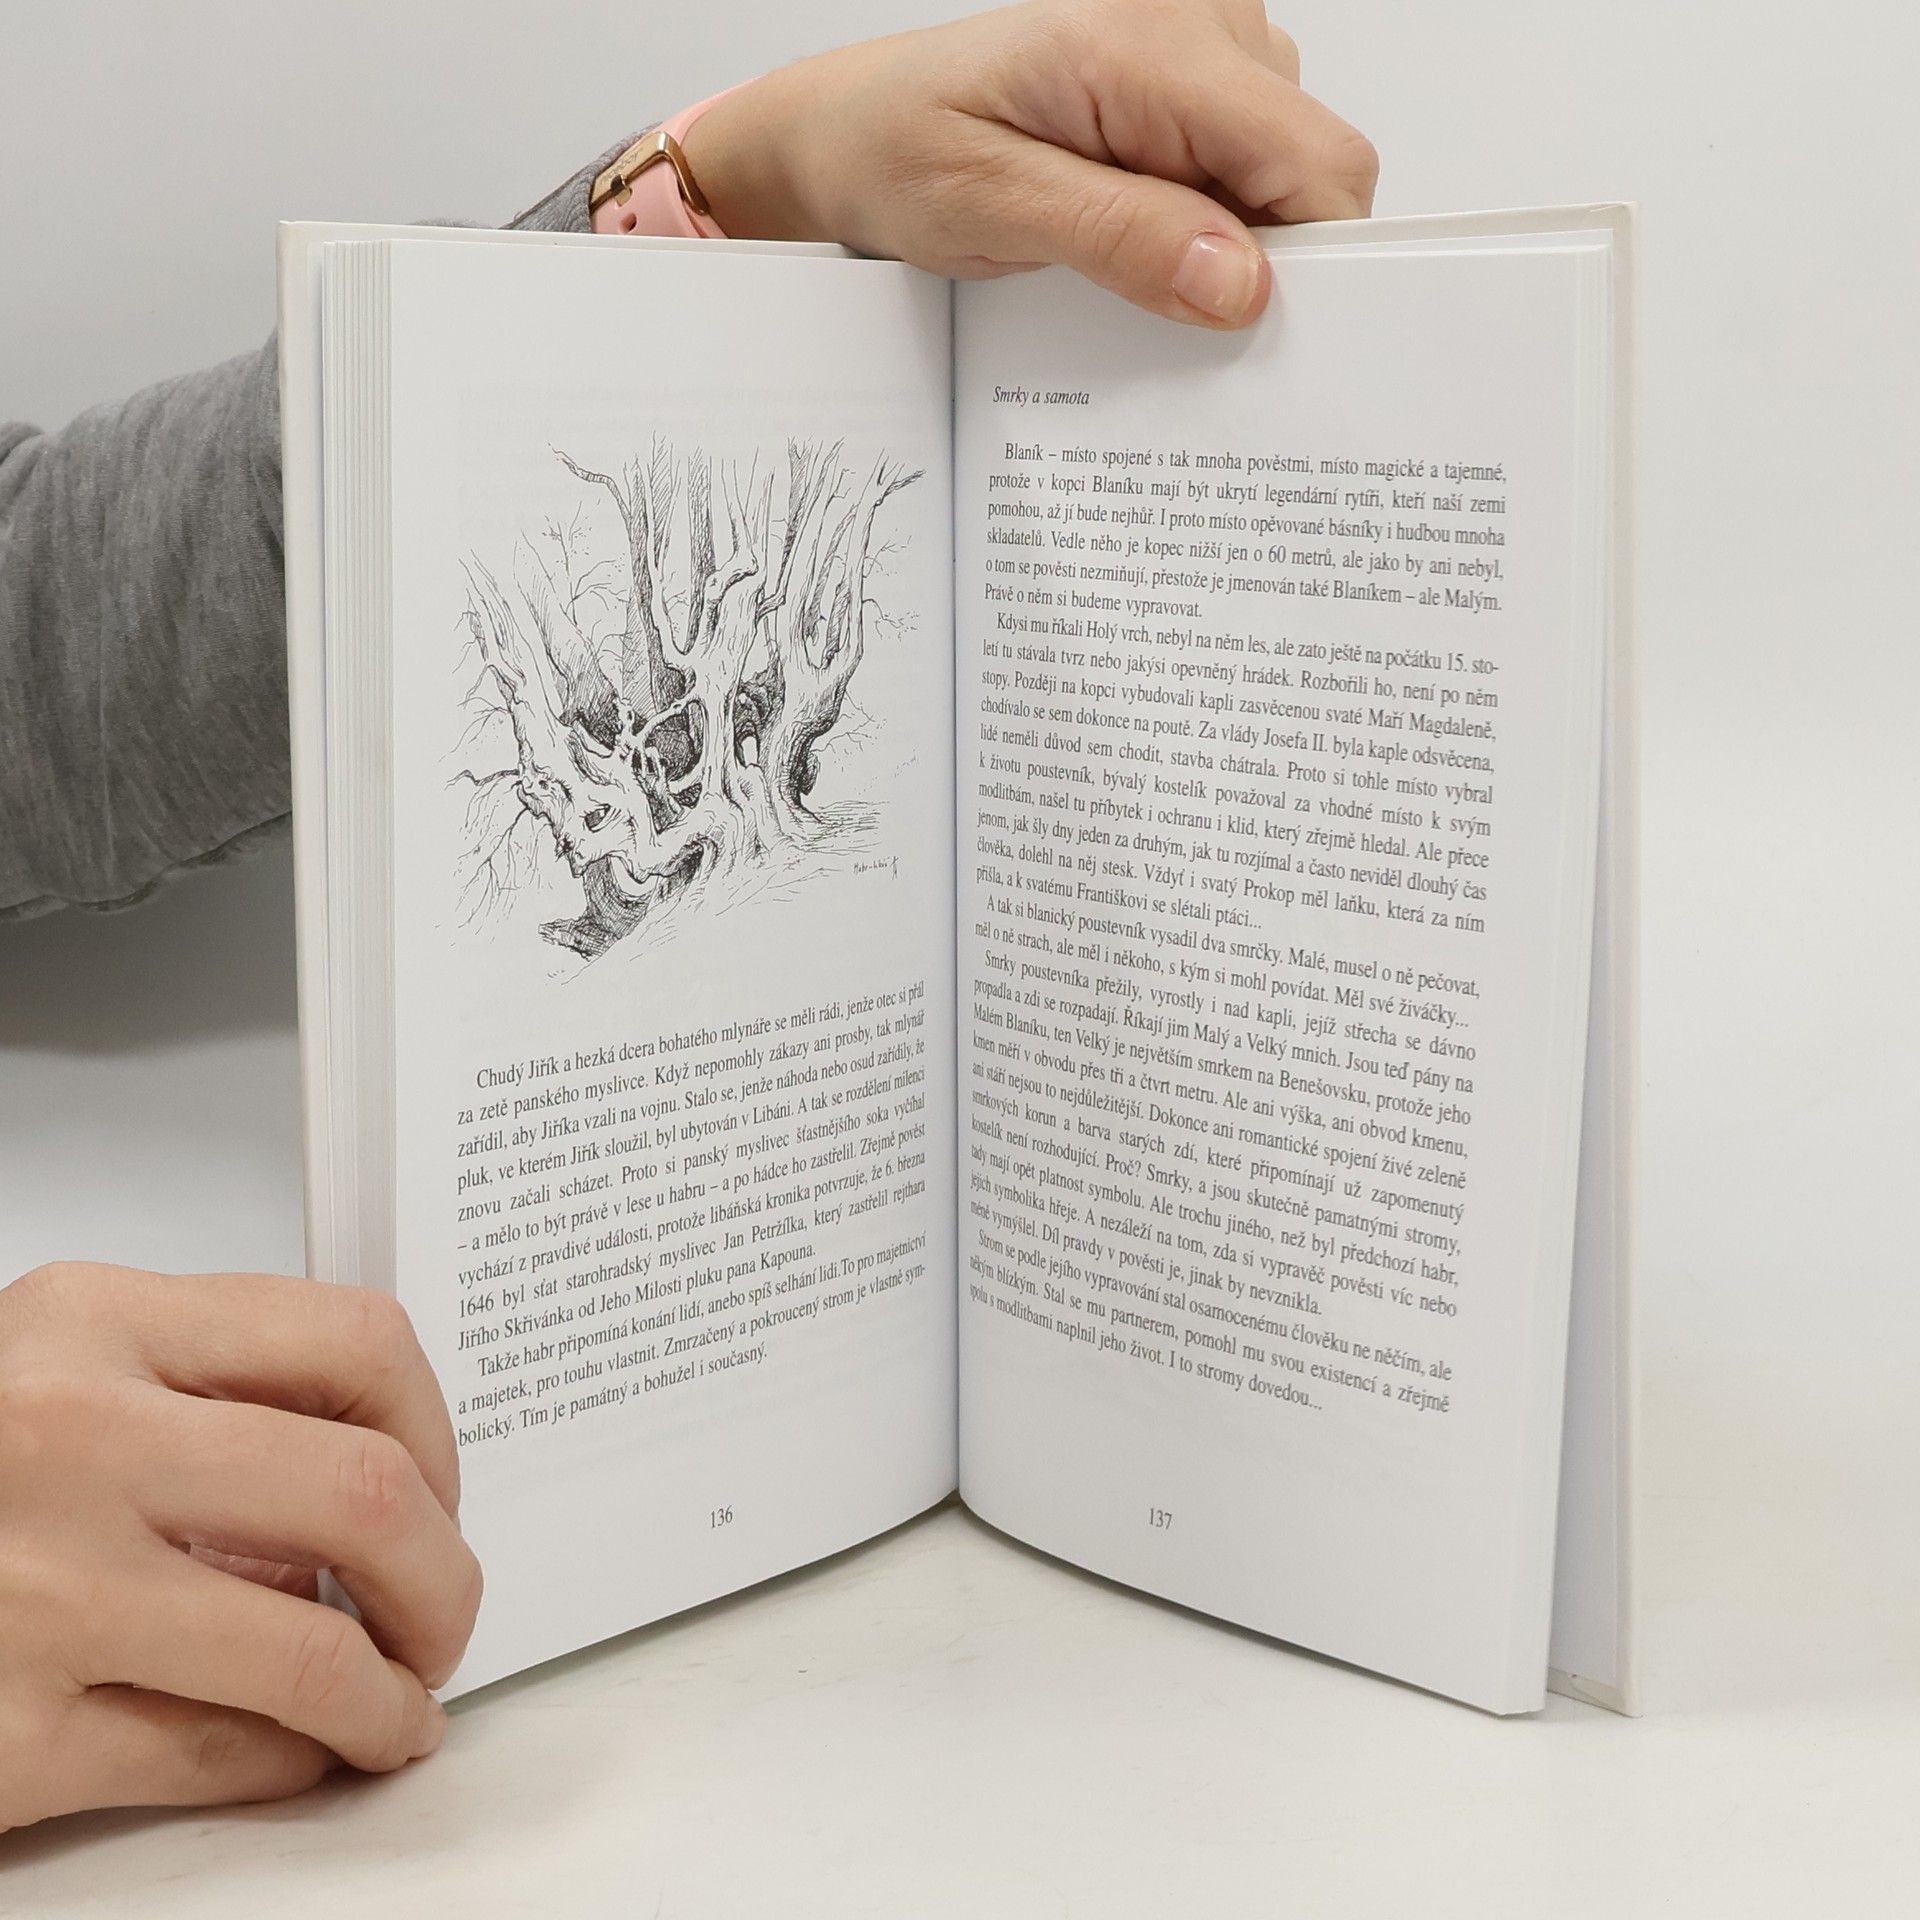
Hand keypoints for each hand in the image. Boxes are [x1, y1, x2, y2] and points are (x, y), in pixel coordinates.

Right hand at [0, 1263, 480, 1832]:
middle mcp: (72, 1441)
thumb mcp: (55, 1363)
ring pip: (313, 1651)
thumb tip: (380, 1475)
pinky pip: (218, 1755)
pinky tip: (309, 1750)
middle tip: (443, 1613)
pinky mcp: (6, 1736)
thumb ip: (206, 1390)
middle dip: (443, 1574)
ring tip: (398, 1700)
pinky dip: (297, 1760)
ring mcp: (38, 1592)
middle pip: (365, 1494)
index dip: (436, 1428)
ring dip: (392, 1691)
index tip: (438, 1486)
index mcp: (95, 1322)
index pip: (357, 1341)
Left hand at [683, 0, 1376, 328]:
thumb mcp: (992, 209)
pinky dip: (1208, 219)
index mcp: (1149, 42)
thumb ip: (1120, 238)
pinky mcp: (1192, 76)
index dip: (1311, 259)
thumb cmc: (899, 151)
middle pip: (1314, 165)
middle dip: (1266, 256)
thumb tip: (1239, 284)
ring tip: (1126, 255)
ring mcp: (1201, 43)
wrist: (851, 130)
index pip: (1313, 158)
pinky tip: (1137, 235)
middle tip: (1172, 310)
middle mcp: (1195, 22)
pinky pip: (1246, 162)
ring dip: (1229, 239)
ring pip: (1286, 170)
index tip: (1259, 333)